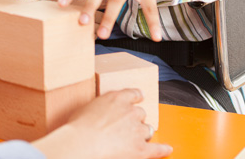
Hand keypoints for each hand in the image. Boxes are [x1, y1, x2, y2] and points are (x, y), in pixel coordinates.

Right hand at [32, 89, 171, 158]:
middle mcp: (131, 112)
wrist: (82, 144)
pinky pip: (156, 149)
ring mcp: (137, 131)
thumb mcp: (85, 108)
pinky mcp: (140, 149)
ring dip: (143, 132)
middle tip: (126, 125)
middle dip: (136, 119)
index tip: (138, 98)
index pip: (133, 94)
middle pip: (141, 113)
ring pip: (147, 129)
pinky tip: (166, 148)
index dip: (136, 96)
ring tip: (136, 137)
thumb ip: (97, 108)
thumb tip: (95, 113)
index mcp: (117, 98)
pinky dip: (162, 149)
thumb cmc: (78, 128)